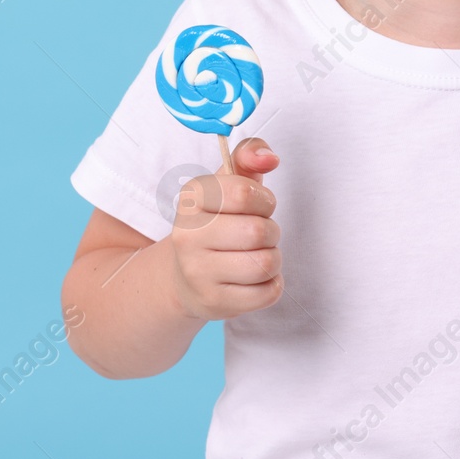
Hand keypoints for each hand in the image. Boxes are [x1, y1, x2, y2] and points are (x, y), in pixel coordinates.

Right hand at [166, 137, 282, 320]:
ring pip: (265, 264)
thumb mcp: (228, 182)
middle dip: (271, 231)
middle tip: (259, 234)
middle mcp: (186, 236)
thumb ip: (249, 156)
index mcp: (191, 199)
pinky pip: (267, 293)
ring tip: (258, 255)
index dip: (263, 199)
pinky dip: (272, 284)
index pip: (242, 193)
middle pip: (258, 232)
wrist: (187, 274)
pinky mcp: (214, 302)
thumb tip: (270, 158)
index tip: (259, 205)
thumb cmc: (218, 221)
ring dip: (273, 258)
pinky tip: (255, 279)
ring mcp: (197, 273)